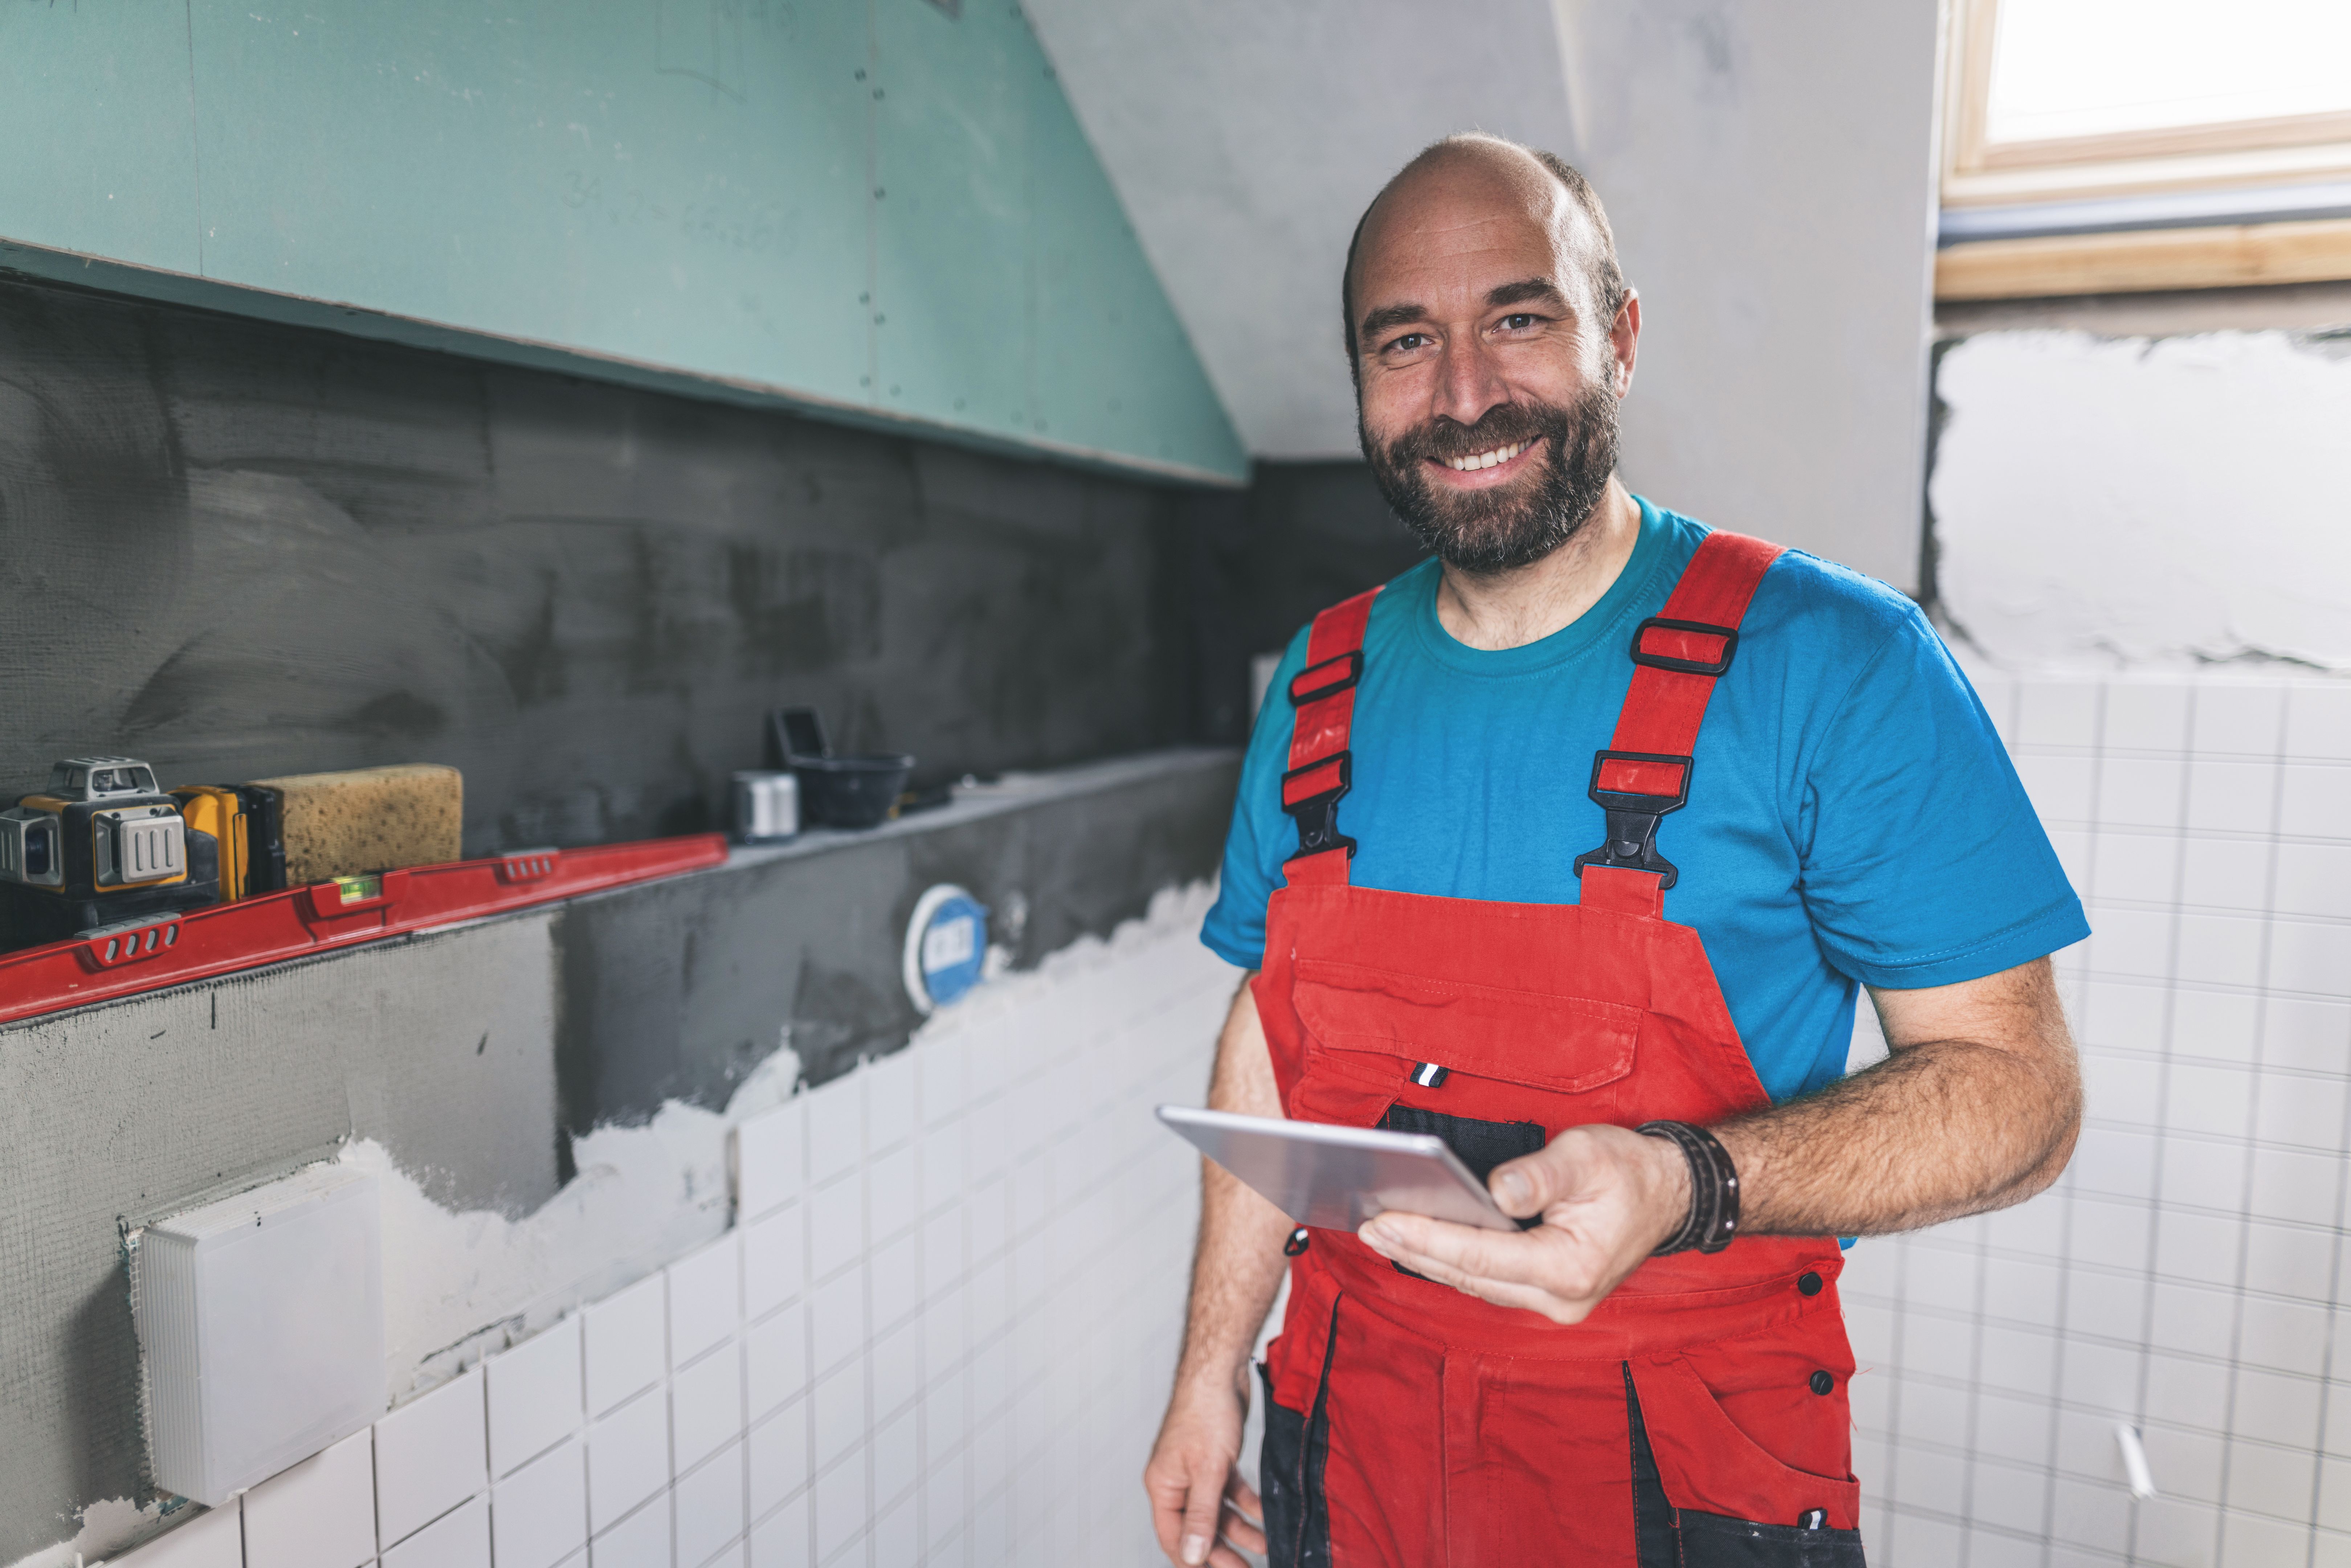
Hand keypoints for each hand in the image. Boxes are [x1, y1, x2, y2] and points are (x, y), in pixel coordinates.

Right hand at [1144, 1374, 1267, 1566]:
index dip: (1193, 1560)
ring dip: (1240, 1528)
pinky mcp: (1218, 1459)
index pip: (1173, 1536)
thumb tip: (1193, 1555)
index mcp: (1163, 1485)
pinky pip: (1231, 1491)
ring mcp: (1198, 1470)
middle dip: (1221, 1550)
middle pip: (1198, 1527)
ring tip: (1265, 1545)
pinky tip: (1265, 1514)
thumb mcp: (1207, 1471)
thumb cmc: (1205, 1411)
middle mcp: (1177, 1481)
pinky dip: (1247, 1503)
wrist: (1222, 1370)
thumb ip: (1202, 1516)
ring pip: (1218, 1511)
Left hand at [1357, 1123, 1689, 1323]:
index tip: (1384, 1220)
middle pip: (1471, 1276)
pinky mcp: (1546, 1294)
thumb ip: (1540, 1176)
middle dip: (1415, 1249)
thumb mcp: (1588, 1157)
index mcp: (1570, 1267)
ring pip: (1475, 1283)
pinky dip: (1452, 1262)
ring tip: (1381, 1232)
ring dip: (1427, 1258)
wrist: (1668, 1194)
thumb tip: (1495, 1191)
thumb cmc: (1629, 1171)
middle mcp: (1561, 1298)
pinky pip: (1488, 1281)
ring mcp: (1554, 1303)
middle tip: (1367, 1225)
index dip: (1429, 1237)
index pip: (1482, 1255)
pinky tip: (1420, 1242)